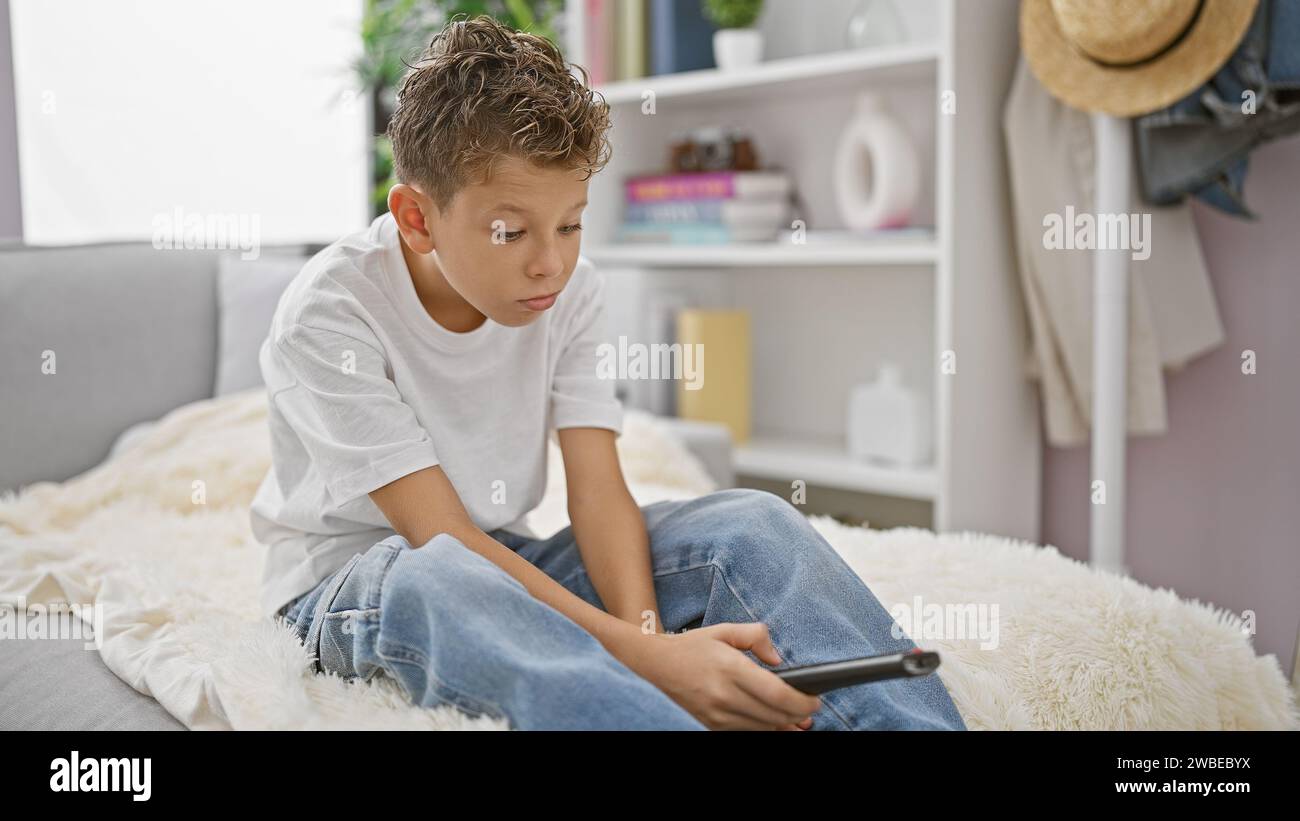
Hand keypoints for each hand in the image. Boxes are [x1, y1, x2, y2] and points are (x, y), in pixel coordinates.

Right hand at [620, 622, 821, 729]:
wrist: (653, 666)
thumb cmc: (690, 647)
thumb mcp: (723, 630)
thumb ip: (756, 636)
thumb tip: (778, 659)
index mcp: (730, 668)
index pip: (777, 693)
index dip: (802, 701)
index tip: (814, 699)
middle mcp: (723, 695)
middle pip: (774, 716)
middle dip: (798, 715)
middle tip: (810, 709)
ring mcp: (716, 715)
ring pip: (763, 729)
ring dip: (784, 727)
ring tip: (798, 721)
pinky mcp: (710, 725)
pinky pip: (746, 734)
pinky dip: (764, 730)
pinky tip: (775, 725)